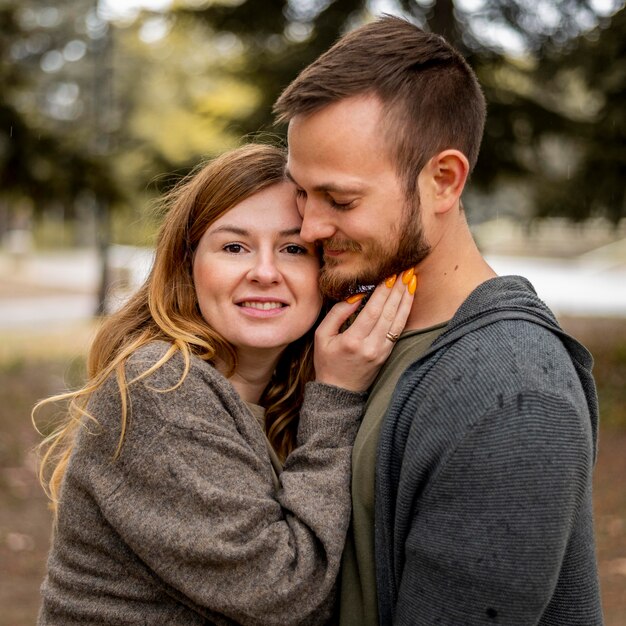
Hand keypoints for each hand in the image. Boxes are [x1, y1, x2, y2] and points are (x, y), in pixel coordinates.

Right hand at [314, 269, 415, 391]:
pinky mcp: (387, 354)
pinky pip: (399, 329)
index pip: (372, 311)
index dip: (383, 292)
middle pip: (388, 313)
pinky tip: (408, 299)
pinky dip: (405, 312)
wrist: (339, 391)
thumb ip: (337, 314)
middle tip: (405, 270)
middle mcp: (370, 346)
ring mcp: (381, 352)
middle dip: (398, 290)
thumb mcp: (321, 336)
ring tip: (412, 280)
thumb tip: (355, 297)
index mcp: (352, 341)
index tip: (390, 274)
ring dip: (406, 299)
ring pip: (398, 321)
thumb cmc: (327, 361)